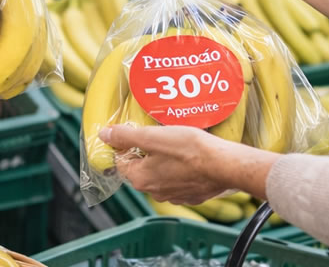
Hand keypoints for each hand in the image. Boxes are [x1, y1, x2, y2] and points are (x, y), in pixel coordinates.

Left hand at [100, 124, 276, 203]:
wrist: (225, 165)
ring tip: (176, 144)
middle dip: (145, 153)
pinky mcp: (191, 195)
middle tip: (158, 135)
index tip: (136, 133)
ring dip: (163, 161)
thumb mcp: (153, 136)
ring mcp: (173, 196)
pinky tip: (190, 157)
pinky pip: (179, 181)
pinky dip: (180, 170)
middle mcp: (154, 192)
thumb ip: (126, 136)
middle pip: (140, 168)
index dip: (125, 145)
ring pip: (160, 175)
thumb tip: (104, 135)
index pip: (120, 161)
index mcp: (140, 178)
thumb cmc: (190, 149)